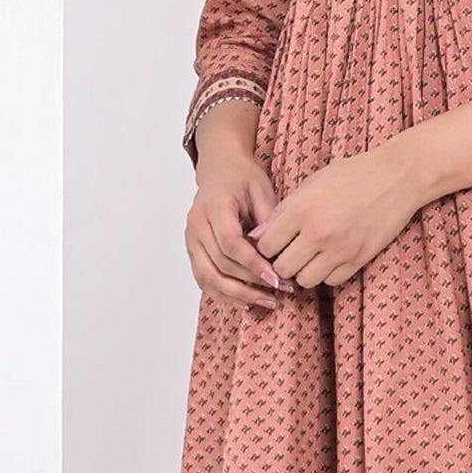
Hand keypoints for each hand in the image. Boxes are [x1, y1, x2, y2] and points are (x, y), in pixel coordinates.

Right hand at [186, 146, 286, 311]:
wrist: (219, 170)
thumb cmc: (243, 178)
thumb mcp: (262, 190)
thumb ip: (267, 221)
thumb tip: (274, 254)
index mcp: (213, 206)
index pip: (231, 244)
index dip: (253, 265)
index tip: (277, 278)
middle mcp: (196, 224)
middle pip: (220, 264)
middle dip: (251, 283)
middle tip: (280, 292)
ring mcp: (191, 239)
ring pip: (208, 277)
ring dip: (237, 295)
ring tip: (266, 302)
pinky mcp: (193, 250)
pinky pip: (204, 279)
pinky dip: (223, 294)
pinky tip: (245, 302)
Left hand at [248, 142, 422, 289]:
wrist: (397, 177)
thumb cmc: (352, 175)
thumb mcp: (312, 184)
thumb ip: (283, 211)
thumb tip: (257, 236)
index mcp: (302, 209)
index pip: (265, 246)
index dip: (266, 246)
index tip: (274, 242)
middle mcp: (318, 232)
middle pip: (282, 268)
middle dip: (282, 262)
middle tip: (290, 252)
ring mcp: (340, 249)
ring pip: (305, 280)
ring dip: (304, 271)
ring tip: (311, 256)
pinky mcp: (359, 259)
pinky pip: (331, 281)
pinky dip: (328, 273)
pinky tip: (331, 257)